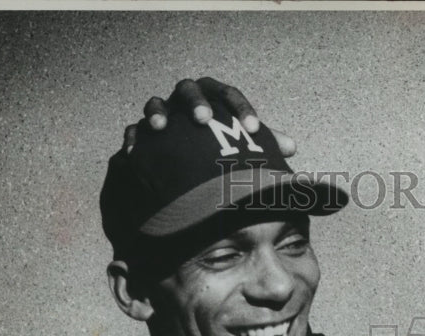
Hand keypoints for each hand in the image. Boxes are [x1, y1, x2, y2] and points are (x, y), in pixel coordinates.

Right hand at [121, 77, 296, 156]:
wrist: (187, 156)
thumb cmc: (219, 143)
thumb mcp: (240, 140)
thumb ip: (264, 141)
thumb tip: (290, 146)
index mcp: (213, 98)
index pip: (228, 94)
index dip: (240, 108)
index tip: (253, 128)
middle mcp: (186, 100)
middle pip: (190, 90)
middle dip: (196, 103)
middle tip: (205, 120)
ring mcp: (163, 113)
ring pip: (156, 104)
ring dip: (159, 113)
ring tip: (161, 128)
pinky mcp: (142, 131)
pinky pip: (134, 130)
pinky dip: (133, 138)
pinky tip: (133, 151)